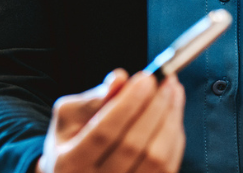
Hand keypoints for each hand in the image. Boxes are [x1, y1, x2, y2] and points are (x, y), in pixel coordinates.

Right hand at [36, 69, 185, 172]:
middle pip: (132, 146)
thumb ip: (92, 99)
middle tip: (166, 80)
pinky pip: (167, 167)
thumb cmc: (71, 142)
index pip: (102, 133)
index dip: (126, 105)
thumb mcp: (68, 118)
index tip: (145, 78)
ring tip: (173, 91)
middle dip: (154, 108)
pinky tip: (172, 115)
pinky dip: (174, 138)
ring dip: (170, 120)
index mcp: (69, 163)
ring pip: (156, 159)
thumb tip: (120, 79)